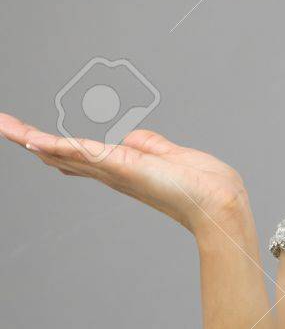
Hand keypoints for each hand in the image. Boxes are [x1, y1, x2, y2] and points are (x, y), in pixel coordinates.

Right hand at [0, 112, 250, 238]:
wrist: (219, 201)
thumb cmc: (203, 183)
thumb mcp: (170, 155)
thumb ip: (149, 145)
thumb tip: (130, 138)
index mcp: (123, 170)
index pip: (82, 157)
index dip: (56, 148)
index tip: (31, 140)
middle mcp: (113, 173)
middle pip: (63, 155)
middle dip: (31, 142)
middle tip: (3, 127)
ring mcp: (114, 171)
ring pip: (64, 152)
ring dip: (31, 139)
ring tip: (4, 127)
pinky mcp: (121, 165)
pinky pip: (82, 152)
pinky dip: (56, 146)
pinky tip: (32, 140)